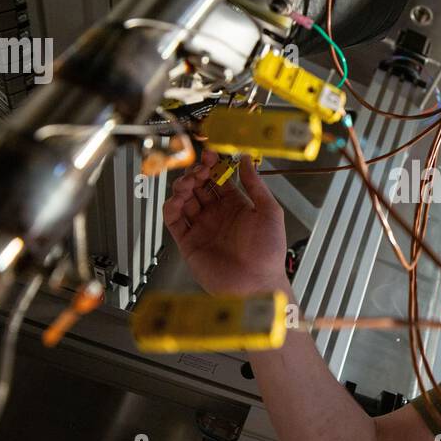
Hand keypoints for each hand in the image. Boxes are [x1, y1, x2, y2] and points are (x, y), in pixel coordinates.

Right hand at [163, 149, 288, 294]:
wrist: (256, 285)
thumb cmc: (268, 253)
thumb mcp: (269, 211)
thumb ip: (256, 184)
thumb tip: (246, 160)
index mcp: (237, 206)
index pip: (219, 179)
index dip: (213, 166)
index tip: (210, 155)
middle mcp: (218, 215)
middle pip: (199, 187)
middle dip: (196, 174)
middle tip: (199, 170)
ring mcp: (202, 228)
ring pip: (184, 200)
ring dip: (183, 187)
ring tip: (189, 183)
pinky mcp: (189, 242)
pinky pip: (174, 220)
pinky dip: (171, 207)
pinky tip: (177, 200)